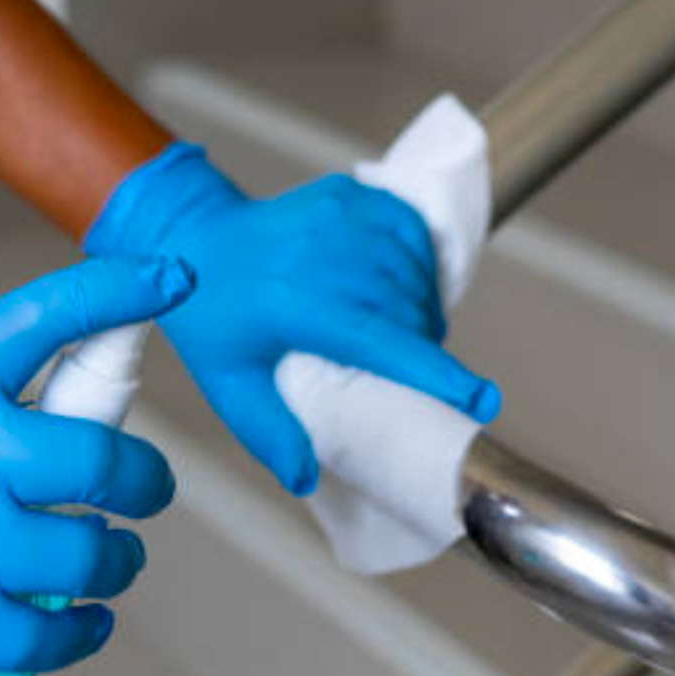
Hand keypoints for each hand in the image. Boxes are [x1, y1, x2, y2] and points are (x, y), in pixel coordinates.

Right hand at [0, 256, 191, 671]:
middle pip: (93, 464)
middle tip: (151, 491)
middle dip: (145, 481)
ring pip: (80, 554)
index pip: (40, 320)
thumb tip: (119, 339)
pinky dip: (78, 634)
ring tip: (117, 556)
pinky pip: (35, 634)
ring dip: (118, 561)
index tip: (175, 278)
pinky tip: (93, 620)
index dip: (112, 295)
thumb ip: (16, 390)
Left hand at [84, 144, 499, 494]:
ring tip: (400, 330)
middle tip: (408, 367)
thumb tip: (305, 480)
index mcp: (297, 306)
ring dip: (422, 309)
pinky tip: (399, 284)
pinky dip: (418, 263)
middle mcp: (324, 256)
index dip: (438, 374)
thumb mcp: (229, 386)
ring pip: (416, 275)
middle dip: (424, 347)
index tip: (483, 401)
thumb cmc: (212, 318)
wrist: (191, 237)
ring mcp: (341, 216)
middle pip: (410, 313)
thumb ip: (271, 435)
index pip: (386, 343)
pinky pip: (413, 233)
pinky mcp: (353, 195)